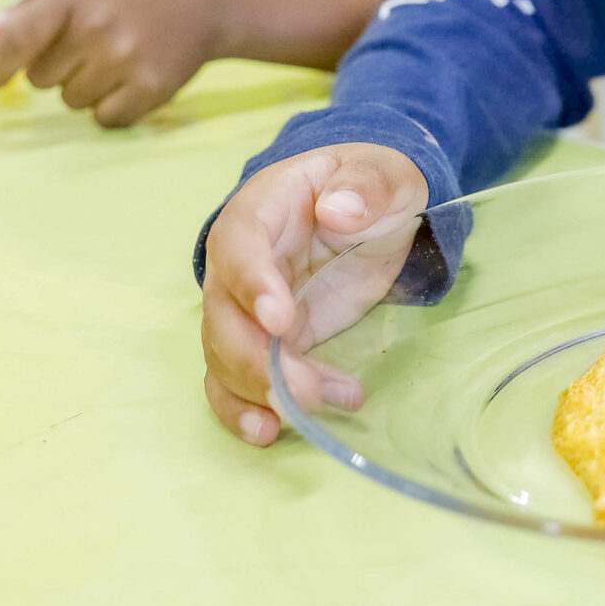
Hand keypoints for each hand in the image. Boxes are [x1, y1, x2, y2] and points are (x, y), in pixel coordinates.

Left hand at [0, 0, 231, 126]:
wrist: (210, 1)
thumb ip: (37, 6)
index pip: (19, 39)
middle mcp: (96, 26)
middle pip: (41, 78)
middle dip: (57, 68)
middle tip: (88, 49)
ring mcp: (125, 59)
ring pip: (72, 102)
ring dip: (85, 89)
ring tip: (115, 61)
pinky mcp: (150, 88)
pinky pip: (105, 119)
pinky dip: (112, 108)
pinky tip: (131, 81)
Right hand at [201, 144, 430, 446]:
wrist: (370, 208)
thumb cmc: (369, 184)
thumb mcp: (383, 172)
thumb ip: (365, 185)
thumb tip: (339, 210)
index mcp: (260, 211)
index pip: (238, 246)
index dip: (252, 285)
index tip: (281, 321)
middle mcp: (238, 264)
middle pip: (221, 315)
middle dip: (255, 359)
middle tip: (305, 390)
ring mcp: (245, 308)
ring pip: (224, 355)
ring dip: (259, 391)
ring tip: (313, 411)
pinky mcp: (263, 343)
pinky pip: (234, 380)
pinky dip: (242, 409)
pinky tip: (267, 433)